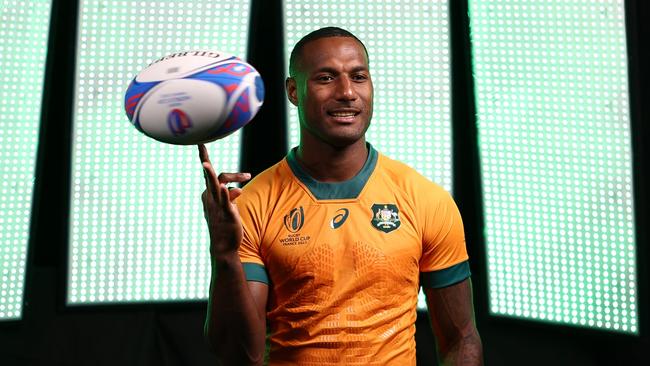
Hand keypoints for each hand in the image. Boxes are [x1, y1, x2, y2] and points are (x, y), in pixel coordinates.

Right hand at [198, 144, 250, 258]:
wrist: (223, 245)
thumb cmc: (225, 224)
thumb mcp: (227, 207)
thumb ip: (230, 196)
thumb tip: (237, 189)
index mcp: (209, 194)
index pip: (208, 173)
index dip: (204, 157)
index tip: (200, 142)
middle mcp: (210, 198)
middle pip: (211, 176)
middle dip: (206, 162)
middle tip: (204, 149)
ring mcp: (217, 205)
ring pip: (214, 186)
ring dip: (210, 176)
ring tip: (206, 165)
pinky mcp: (226, 214)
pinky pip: (225, 201)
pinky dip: (225, 194)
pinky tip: (226, 188)